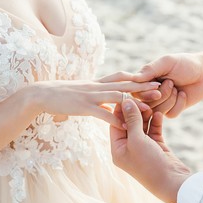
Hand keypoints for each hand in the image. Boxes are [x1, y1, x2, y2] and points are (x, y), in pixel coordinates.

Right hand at [30, 79, 159, 127]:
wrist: (42, 94)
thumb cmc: (62, 94)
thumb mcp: (83, 92)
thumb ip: (98, 95)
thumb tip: (110, 100)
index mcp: (98, 83)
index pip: (122, 77)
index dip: (138, 78)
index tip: (153, 79)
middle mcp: (97, 86)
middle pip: (125, 85)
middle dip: (143, 87)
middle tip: (160, 88)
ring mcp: (91, 96)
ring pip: (116, 97)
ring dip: (134, 103)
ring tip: (149, 108)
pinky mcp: (83, 106)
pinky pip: (102, 113)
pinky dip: (114, 119)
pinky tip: (125, 125)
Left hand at [110, 99, 189, 202]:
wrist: (172, 183)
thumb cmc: (150, 164)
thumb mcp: (137, 140)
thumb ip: (132, 120)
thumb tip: (126, 102)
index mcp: (117, 149)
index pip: (115, 124)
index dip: (120, 110)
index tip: (126, 97)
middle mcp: (128, 148)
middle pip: (128, 124)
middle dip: (135, 111)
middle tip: (142, 101)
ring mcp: (142, 148)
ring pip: (142, 126)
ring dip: (146, 115)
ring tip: (151, 106)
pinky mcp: (156, 147)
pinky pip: (153, 130)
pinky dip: (155, 122)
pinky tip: (159, 114)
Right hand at [133, 53, 202, 116]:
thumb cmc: (185, 64)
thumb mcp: (167, 62)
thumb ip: (150, 70)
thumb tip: (133, 78)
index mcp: (144, 81)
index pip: (135, 92)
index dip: (145, 92)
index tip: (158, 85)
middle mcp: (149, 93)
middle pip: (145, 103)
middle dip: (161, 94)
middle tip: (171, 83)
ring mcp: (160, 104)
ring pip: (157, 110)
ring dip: (170, 99)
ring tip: (177, 88)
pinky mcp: (171, 111)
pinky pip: (170, 114)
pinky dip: (179, 104)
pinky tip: (183, 94)